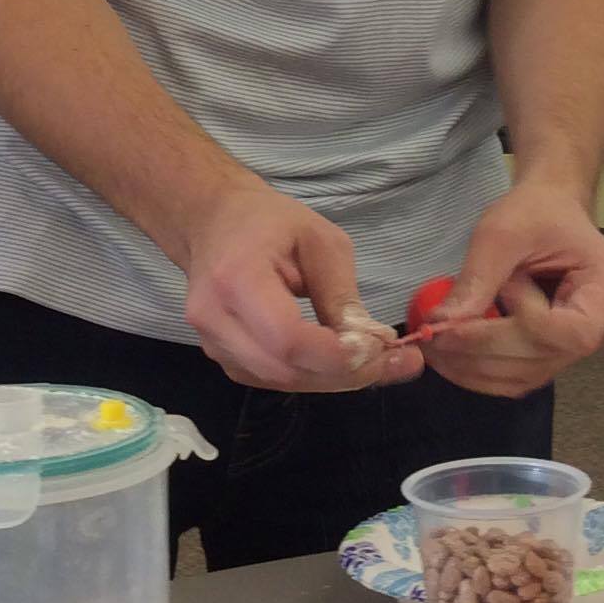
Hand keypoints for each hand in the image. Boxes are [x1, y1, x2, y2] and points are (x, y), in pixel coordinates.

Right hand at [175, 180, 423, 392]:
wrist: (214, 222)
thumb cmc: (268, 222)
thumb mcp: (320, 241)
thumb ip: (341, 293)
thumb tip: (371, 342)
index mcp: (236, 278)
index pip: (288, 339)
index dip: (335, 355)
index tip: (379, 347)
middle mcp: (215, 318)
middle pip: (284, 369)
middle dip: (342, 372)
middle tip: (391, 359)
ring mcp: (212, 343)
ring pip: (279, 381)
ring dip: (330, 378)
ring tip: (374, 359)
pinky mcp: (222, 356)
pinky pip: (271, 378)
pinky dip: (310, 374)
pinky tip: (339, 359)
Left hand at [422, 179, 603, 397]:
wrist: (549, 210)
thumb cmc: (535, 211)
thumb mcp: (503, 232)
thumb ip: (478, 278)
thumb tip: (441, 324)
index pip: (570, 333)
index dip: (520, 328)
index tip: (472, 308)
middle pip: (545, 358)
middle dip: (484, 352)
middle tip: (433, 337)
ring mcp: (583, 345)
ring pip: (528, 375)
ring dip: (475, 368)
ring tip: (434, 347)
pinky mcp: (556, 352)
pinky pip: (521, 374)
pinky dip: (481, 370)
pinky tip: (450, 355)